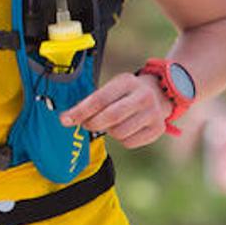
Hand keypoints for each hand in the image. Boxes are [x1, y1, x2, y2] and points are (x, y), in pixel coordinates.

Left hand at [59, 72, 173, 148]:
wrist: (160, 93)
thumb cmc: (125, 92)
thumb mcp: (112, 87)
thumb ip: (93, 100)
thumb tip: (68, 118)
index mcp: (127, 82)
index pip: (99, 99)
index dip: (80, 111)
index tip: (65, 120)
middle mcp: (143, 96)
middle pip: (110, 117)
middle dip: (91, 123)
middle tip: (85, 124)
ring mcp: (153, 113)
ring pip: (118, 132)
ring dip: (108, 131)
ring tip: (109, 123)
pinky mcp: (158, 129)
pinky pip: (129, 142)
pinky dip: (120, 139)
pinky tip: (124, 128)